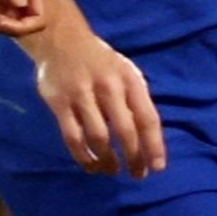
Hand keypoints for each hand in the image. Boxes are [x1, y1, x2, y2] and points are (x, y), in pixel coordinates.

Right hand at [30, 26, 163, 178]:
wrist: (61, 40)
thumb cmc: (101, 63)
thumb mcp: (125, 72)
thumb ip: (136, 101)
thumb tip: (148, 140)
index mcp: (129, 79)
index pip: (147, 117)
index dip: (153, 145)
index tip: (157, 168)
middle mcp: (108, 87)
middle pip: (125, 130)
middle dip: (133, 158)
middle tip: (137, 175)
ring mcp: (82, 95)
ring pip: (98, 137)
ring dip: (108, 160)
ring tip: (112, 170)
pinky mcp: (59, 103)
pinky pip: (73, 137)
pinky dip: (83, 157)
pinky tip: (91, 165)